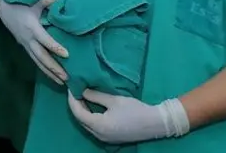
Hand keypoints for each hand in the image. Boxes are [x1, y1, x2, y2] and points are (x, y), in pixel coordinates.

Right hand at [0, 0, 68, 83]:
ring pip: (38, 61)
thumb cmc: (20, 4)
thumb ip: (45, 0)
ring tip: (61, 82)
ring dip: (49, 72)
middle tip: (66, 77)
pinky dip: (43, 69)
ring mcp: (26, 44)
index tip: (67, 55)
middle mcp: (28, 39)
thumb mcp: (32, 1)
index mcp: (31, 27)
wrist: (4, 10)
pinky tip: (52, 76)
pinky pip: (35, 60)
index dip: (55, 47)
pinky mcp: (25, 47)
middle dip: (54, 67)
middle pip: (42, 56)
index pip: (45, 40)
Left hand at [68, 90, 190, 143]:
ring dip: (83, 111)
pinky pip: (94, 127)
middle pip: (80, 119)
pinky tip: (92, 107)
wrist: (154, 123)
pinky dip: (90, 117)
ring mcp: (104, 138)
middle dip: (76, 105)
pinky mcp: (110, 138)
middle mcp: (98, 135)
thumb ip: (96, 95)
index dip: (72, 99)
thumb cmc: (134, 110)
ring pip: (87, 124)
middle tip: (75, 90)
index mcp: (98, 125)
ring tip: (82, 96)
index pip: (77, 112)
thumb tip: (82, 91)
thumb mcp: (114, 100)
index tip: (71, 87)